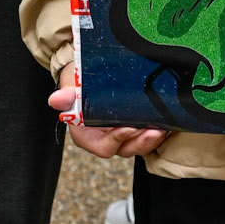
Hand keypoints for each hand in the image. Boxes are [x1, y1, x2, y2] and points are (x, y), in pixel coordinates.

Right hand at [50, 68, 169, 159]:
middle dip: (141, 143)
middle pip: (126, 149)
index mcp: (87, 136)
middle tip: (155, 131)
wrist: (88, 74)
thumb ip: (65, 95)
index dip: (117, 141)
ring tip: (164, 127)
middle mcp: (106, 138)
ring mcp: (122, 133)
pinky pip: (147, 134)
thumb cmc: (76, 82)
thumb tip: (56, 100)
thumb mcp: (69, 85)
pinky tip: (169, 121)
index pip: (104, 147)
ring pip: (139, 144)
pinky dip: (158, 129)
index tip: (129, 128)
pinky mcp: (135, 125)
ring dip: (152, 139)